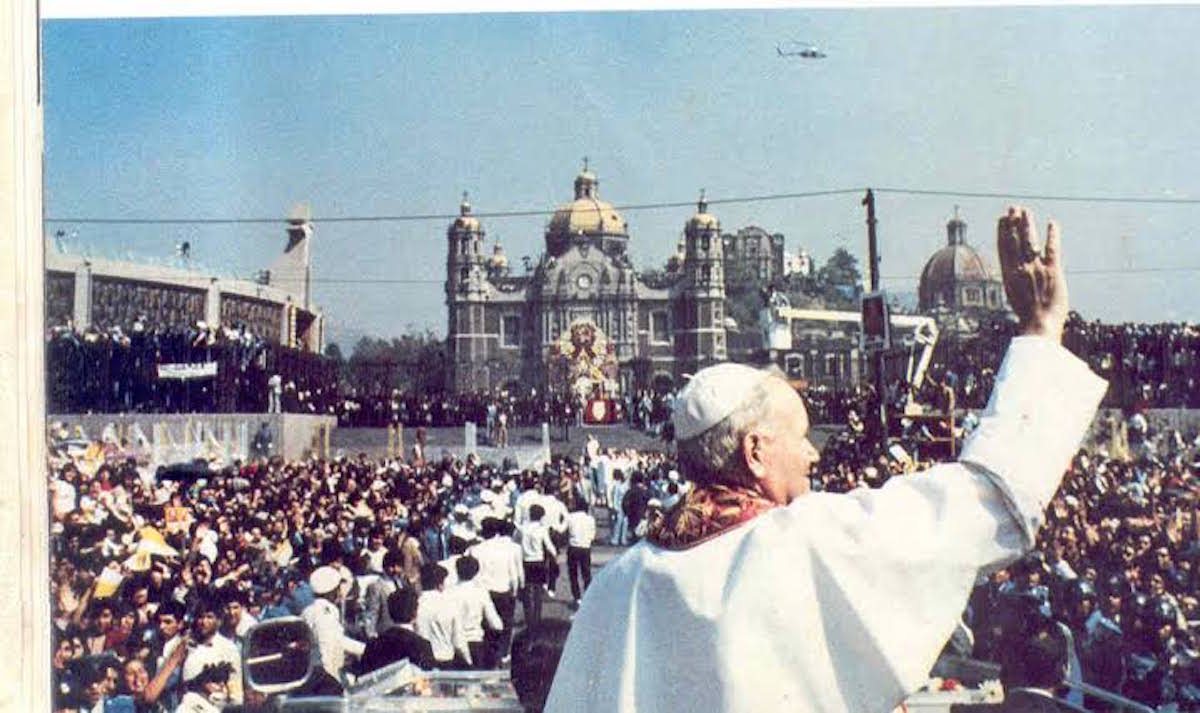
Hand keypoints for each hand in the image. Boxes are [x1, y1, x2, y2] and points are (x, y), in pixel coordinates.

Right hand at [997, 206, 1067, 340]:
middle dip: (1013, 223)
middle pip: (1015, 240)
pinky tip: (1052, 224)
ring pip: (1029, 241)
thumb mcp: (1015, 297)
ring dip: (1027, 224)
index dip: (1003, 232)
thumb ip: (1016, 282)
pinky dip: (1051, 235)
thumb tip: (1015, 274)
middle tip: (1013, 208)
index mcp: (1009, 276)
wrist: (1039, 326)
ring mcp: (1036, 269)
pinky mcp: (1053, 271)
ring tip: (1025, 211)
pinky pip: (1051, 249)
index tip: (1002, 219)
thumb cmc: (1028, 318)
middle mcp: (1020, 269)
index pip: (1004, 248)